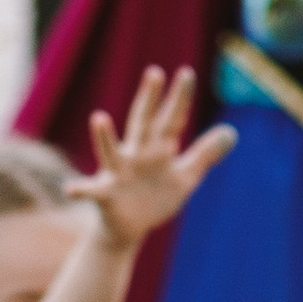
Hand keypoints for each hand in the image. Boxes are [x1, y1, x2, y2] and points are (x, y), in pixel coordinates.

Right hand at [71, 67, 237, 252]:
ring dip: (104, 137)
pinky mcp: (106, 195)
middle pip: (143, 123)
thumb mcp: (184, 176)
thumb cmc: (155, 197)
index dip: (179, 99)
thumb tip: (231, 132)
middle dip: (148, 100)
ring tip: (99, 118)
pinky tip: (71, 189)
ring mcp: (119, 174)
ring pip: (111, 152)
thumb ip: (205, 154)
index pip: (171, 120)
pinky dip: (80, 189)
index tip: (187, 73)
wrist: (129, 229)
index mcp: (157, 150)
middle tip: (154, 72)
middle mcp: (136, 155)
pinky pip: (91, 191)